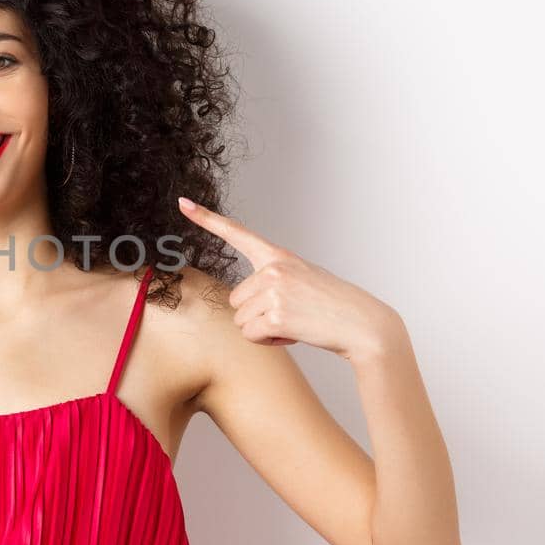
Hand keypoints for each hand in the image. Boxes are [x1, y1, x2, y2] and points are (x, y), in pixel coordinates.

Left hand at [177, 198, 398, 360]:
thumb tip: (241, 300)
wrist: (362, 324)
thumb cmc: (331, 306)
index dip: (206, 219)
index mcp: (278, 256)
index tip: (182, 203)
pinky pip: (251, 335)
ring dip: (262, 329)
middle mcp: (273, 268)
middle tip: (290, 314)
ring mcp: (274, 290)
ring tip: (295, 322)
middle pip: (234, 300)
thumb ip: (271, 279)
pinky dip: (268, 341)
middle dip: (256, 314)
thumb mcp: (301, 279)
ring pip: (240, 321)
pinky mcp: (276, 314)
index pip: (237, 233)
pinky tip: (293, 333)